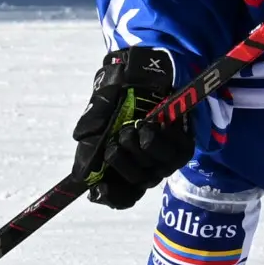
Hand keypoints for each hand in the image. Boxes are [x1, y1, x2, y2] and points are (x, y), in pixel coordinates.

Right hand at [70, 46, 196, 209]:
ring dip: (140, 147)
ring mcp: (165, 159)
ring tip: (137, 125)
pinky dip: (159, 137)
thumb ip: (90, 140)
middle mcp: (145, 166)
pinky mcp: (183, 147)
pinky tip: (153, 123)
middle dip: (122, 160)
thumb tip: (80, 174)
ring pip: (154, 170)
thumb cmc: (119, 91)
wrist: (144, 68)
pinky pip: (172, 152)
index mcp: (122, 163)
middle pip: (135, 183)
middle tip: (118, 136)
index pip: (120, 195)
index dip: (111, 196)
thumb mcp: (98, 111)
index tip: (99, 188)